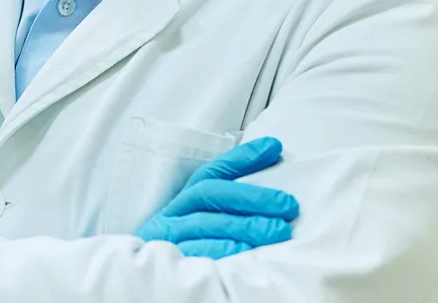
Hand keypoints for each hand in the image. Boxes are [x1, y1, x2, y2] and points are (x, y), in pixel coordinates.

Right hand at [135, 136, 299, 258]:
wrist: (150, 290)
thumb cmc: (188, 253)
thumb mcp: (203, 223)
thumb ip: (228, 205)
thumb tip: (270, 178)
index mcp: (182, 203)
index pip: (211, 173)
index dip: (241, 159)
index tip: (273, 148)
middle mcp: (173, 217)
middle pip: (209, 194)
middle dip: (251, 196)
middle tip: (287, 205)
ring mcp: (169, 240)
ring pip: (205, 223)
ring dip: (244, 225)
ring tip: (277, 231)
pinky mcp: (172, 266)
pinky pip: (196, 254)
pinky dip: (222, 250)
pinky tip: (245, 250)